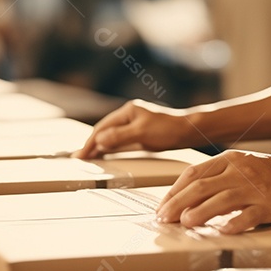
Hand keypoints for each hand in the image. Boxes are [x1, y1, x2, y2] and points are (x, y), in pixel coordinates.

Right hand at [76, 99, 194, 158]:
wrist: (191, 130)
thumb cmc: (170, 129)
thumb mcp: (142, 133)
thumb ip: (119, 136)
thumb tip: (99, 140)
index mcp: (128, 112)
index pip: (103, 128)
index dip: (90, 142)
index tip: (81, 155)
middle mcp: (130, 116)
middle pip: (105, 131)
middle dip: (91, 144)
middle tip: (79, 158)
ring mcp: (135, 125)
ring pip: (112, 137)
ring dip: (100, 147)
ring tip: (88, 158)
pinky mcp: (142, 134)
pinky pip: (121, 142)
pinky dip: (111, 148)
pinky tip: (105, 155)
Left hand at [156, 150, 270, 233]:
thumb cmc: (262, 173)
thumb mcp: (235, 165)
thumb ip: (211, 178)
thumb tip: (181, 199)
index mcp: (227, 160)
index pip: (193, 174)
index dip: (174, 191)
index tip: (162, 207)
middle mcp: (238, 172)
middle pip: (202, 186)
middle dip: (178, 203)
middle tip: (164, 218)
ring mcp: (254, 189)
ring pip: (222, 200)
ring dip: (200, 212)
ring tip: (185, 223)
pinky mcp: (268, 206)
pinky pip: (249, 215)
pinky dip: (234, 223)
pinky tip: (222, 231)